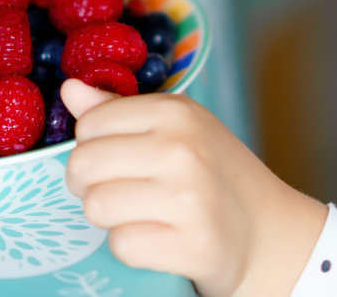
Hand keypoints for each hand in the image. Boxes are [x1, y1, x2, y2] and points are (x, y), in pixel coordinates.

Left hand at [61, 79, 328, 296]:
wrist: (266, 231)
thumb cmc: (213, 174)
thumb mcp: (176, 128)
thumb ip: (118, 109)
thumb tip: (69, 88)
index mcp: (177, 111)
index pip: (89, 124)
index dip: (93, 146)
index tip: (120, 158)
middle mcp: (183, 148)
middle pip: (83, 166)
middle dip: (91, 184)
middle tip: (123, 190)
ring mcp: (190, 197)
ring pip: (96, 207)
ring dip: (112, 218)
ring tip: (143, 213)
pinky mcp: (192, 244)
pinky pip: (122, 245)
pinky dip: (134, 247)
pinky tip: (160, 237)